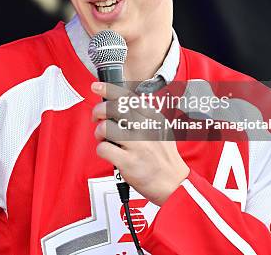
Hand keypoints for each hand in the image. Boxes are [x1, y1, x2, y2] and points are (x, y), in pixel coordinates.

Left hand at [91, 81, 189, 205]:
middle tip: (96, 117)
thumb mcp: (160, 129)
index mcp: (152, 118)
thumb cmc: (164, 157)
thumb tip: (119, 103)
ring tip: (104, 138)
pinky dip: (102, 149)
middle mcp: (145, 128)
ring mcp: (137, 145)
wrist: (173, 183)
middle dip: (99, 110)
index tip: (96, 86)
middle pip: (113, 108)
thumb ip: (143, 115)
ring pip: (105, 127)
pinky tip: (109, 152)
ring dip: (99, 133)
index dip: (108, 89)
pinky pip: (104, 148)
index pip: (128, 97)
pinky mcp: (129, 162)